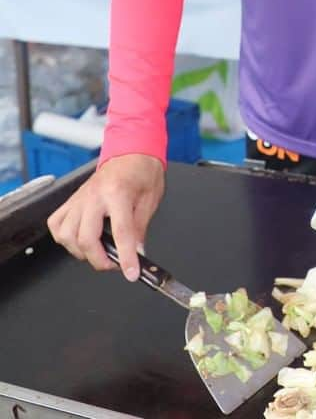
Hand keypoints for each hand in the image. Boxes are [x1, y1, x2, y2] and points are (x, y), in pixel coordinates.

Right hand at [46, 154, 164, 279]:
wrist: (131, 152)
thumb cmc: (142, 171)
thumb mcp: (150, 199)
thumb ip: (140, 228)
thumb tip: (137, 253)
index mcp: (118, 193)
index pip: (121, 233)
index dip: (126, 257)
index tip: (131, 273)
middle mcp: (94, 196)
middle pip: (86, 239)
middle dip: (100, 260)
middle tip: (116, 263)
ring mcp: (79, 198)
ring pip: (66, 236)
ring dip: (82, 251)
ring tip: (99, 251)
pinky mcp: (71, 200)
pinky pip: (57, 225)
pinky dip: (65, 237)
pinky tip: (79, 238)